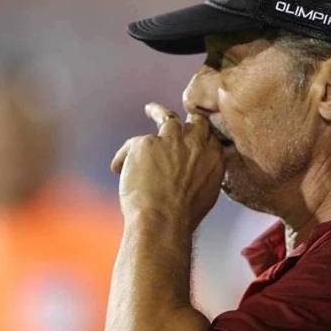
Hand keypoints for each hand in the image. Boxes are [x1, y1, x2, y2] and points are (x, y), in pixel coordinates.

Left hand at [111, 103, 223, 232]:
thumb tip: (195, 171)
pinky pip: (132, 145)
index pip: (212, 136)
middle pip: (195, 121)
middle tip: (183, 117)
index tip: (197, 136)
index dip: (203, 134)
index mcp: (213, 158)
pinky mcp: (146, 143)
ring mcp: (170, 140)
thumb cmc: (182, 216)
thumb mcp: (206, 193)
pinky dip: (124, 157)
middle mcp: (195, 144)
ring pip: (167, 117)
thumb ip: (204, 174)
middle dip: (189, 118)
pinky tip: (117, 168)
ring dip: (158, 112)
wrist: (163, 221)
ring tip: (150, 109)